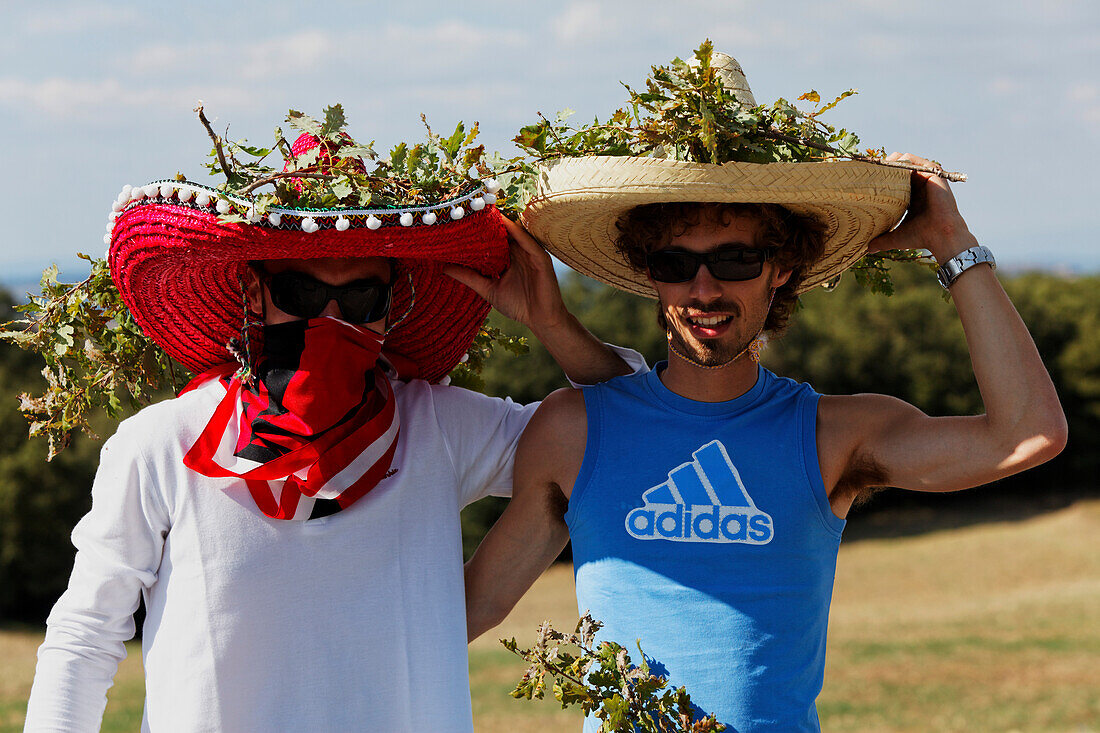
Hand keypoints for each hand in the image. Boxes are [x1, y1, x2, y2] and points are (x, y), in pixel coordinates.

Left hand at [444, 218, 568, 332]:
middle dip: (488, 221)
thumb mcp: (488, 289)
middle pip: (503, 232)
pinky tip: (504, 221)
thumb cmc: (518, 306)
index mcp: (509, 259)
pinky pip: (526, 240)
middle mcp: (519, 252)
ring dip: (500, 221)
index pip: (493, 240)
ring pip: (514, 232)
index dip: (479, 230)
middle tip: (470, 207)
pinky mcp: (540, 257)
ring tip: (484, 208)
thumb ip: (469, 277)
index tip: (462, 219)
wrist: (541, 320)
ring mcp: (530, 253)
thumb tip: (444, 268)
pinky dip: (515, 230)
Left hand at [866, 152, 977, 261]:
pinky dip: (899, 161)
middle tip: (865, 173)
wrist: (941, 235)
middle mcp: (920, 184)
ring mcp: (926, 177)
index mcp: (912, 195)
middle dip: (882, 168)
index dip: (880, 178)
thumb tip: (867, 249)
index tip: (863, 180)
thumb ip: (882, 240)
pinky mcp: (932, 172)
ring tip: (873, 169)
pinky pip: (912, 160)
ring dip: (888, 162)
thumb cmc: (921, 237)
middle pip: (897, 168)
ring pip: (903, 161)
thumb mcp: (896, 237)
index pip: (894, 180)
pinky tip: (885, 167)